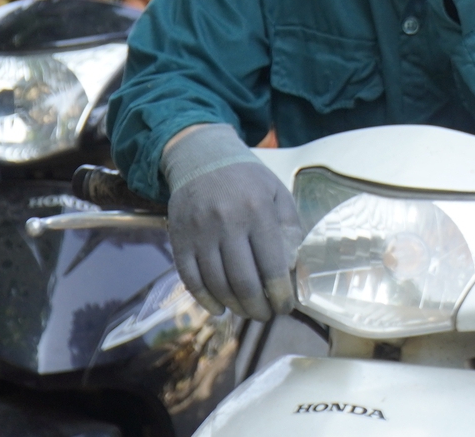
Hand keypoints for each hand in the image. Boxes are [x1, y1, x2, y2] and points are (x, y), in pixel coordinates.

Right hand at [167, 157, 303, 322]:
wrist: (201, 159)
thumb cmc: (247, 179)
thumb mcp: (277, 192)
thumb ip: (289, 227)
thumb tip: (294, 267)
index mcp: (257, 211)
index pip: (272, 265)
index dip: (280, 294)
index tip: (286, 308)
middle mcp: (227, 224)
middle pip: (243, 282)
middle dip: (258, 307)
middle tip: (267, 315)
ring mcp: (200, 234)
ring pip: (217, 284)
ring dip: (235, 307)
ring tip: (248, 312)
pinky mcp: (179, 241)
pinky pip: (191, 280)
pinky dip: (205, 300)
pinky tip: (219, 309)